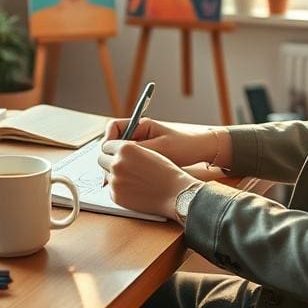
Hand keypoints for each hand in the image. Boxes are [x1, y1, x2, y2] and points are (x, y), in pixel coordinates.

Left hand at [98, 139, 200, 220]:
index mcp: (125, 148)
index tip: (115, 152)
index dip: (112, 149)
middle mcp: (117, 163)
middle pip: (101, 158)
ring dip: (113, 174)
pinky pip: (111, 188)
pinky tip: (132, 187)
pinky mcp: (116, 195)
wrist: (174, 193)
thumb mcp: (147, 150)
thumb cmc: (165, 171)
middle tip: (119, 164)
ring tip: (130, 177)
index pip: (107, 145)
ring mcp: (115, 181)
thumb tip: (111, 150)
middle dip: (108, 160)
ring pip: (105, 174)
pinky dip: (118, 187)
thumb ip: (128, 149)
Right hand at [104, 118, 230, 168]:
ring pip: (118, 155)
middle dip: (109, 156)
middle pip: (113, 143)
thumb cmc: (183, 146)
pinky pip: (128, 162)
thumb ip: (139, 150)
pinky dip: (125, 171)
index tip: (108, 153)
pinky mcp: (143, 158)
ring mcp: (139, 146)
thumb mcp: (160, 148)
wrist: (199, 152)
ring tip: (118, 178)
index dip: (108, 140)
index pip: (113, 127)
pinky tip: (128, 181)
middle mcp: (137, 134)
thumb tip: (117, 155)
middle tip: (109, 171)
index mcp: (140, 126)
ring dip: (116, 165)